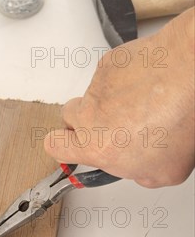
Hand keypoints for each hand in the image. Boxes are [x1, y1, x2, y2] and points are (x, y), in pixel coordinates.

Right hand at [44, 8, 194, 187]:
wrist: (189, 76)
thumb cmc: (179, 121)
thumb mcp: (164, 172)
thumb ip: (138, 174)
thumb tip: (141, 169)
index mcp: (96, 147)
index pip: (55, 147)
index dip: (61, 148)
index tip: (70, 148)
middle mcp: (89, 115)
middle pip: (69, 117)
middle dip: (85, 121)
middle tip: (110, 125)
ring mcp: (98, 86)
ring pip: (93, 95)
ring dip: (110, 101)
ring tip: (142, 102)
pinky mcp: (111, 62)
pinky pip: (110, 73)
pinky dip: (125, 79)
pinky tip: (148, 84)